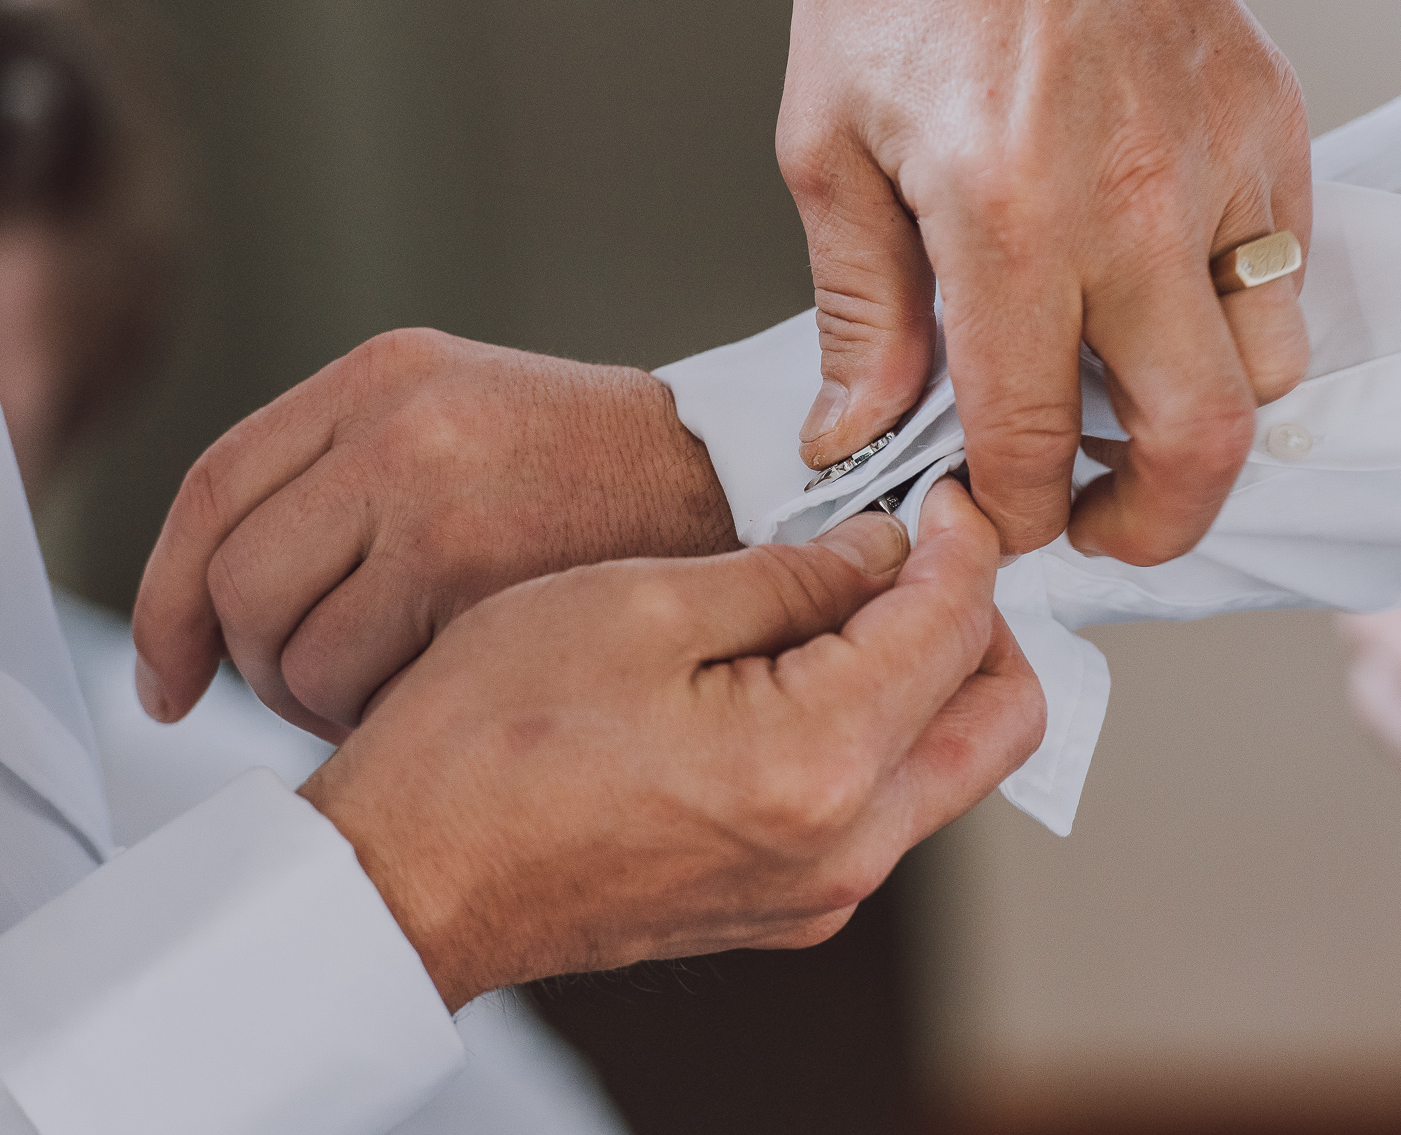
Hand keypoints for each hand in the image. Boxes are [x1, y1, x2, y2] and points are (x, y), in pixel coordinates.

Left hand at [132, 328, 738, 741]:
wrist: (745, 488)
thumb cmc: (612, 480)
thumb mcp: (470, 419)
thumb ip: (350, 473)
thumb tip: (222, 594)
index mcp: (384, 376)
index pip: (212, 491)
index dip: (166, 600)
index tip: (168, 672)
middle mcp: (396, 423)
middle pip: (234, 582)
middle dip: (254, 665)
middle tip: (312, 690)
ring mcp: (434, 495)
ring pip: (291, 650)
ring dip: (323, 701)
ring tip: (400, 692)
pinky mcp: (477, 573)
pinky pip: (363, 685)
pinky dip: (385, 715)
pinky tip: (448, 698)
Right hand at [301, 480, 1044, 1009]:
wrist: (401, 883)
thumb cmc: (482, 745)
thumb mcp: (638, 605)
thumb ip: (790, 573)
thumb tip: (882, 548)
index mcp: (815, 764)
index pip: (957, 627)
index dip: (960, 538)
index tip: (933, 493)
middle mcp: (842, 849)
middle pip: (999, 717)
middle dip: (978, 616)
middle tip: (916, 548)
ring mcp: (817, 894)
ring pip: (948, 765)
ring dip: (929, 675)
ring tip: (845, 600)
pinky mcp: (783, 908)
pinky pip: (884, 808)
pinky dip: (878, 731)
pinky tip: (802, 671)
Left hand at [781, 0, 1310, 567]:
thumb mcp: (826, 140)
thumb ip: (859, 310)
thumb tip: (859, 428)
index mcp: (1010, 211)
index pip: (1033, 433)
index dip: (1012, 511)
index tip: (992, 513)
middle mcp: (1139, 198)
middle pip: (1200, 440)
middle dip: (1149, 526)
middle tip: (1096, 525)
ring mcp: (1227, 159)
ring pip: (1267, 370)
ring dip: (1200, 419)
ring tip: (1124, 401)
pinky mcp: (1276, 119)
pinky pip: (1288, 271)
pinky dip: (1236, 318)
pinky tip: (1158, 293)